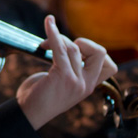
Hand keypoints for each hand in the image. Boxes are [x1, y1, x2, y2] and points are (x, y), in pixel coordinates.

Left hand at [16, 15, 116, 129]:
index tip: (78, 51)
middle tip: (64, 47)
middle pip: (100, 52)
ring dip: (58, 39)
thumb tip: (69, 46)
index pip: (110, 66)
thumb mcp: (64, 84)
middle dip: (83, 42)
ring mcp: (76, 81)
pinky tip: (48, 23)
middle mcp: (86, 85)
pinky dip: (53, 33)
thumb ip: (72, 70)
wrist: (27, 114)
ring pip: (74, 48)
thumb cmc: (40, 97)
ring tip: (43, 44)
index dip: (97, 52)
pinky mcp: (62, 77)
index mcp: (89, 86)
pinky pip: (60, 48)